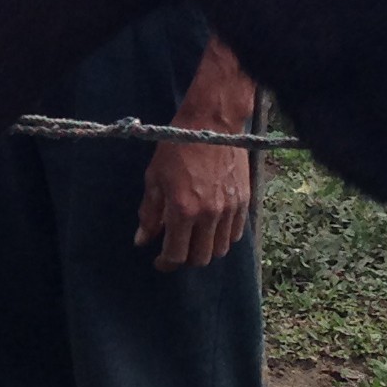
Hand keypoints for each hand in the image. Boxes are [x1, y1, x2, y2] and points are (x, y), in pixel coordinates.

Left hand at [134, 37, 257, 271]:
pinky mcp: (244, 202)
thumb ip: (150, 213)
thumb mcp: (154, 178)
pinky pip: (236, 234)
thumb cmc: (177, 147)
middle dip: (186, 260)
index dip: (166, 263)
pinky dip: (223, 239)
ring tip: (193, 241)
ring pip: (220, 249)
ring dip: (205, 251)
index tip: (160, 261)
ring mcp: (229, 210)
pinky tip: (211, 230)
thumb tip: (143, 240)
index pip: (177, 254)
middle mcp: (209, 215)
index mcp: (183, 210)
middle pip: (201, 257)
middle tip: (176, 250)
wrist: (212, 123)